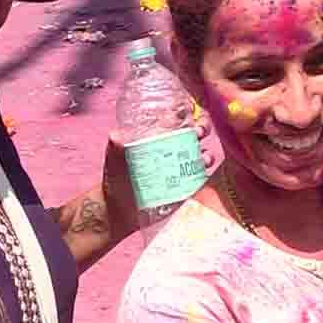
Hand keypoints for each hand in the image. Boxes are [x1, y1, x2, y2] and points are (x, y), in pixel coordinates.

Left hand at [100, 114, 214, 238]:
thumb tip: (117, 135)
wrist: (120, 212)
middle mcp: (172, 149)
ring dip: (206, 148)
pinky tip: (205, 165)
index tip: (190, 110)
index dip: (185, 112)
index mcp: (157, 138)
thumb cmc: (117, 181)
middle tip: (198, 131)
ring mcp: (181, 167)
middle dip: (202, 127)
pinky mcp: (187, 184)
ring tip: (203, 153)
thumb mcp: (114, 160)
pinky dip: (207, 166)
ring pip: (201, 150)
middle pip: (194, 132)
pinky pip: (202, 172)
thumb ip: (116, 146)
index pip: (175, 119)